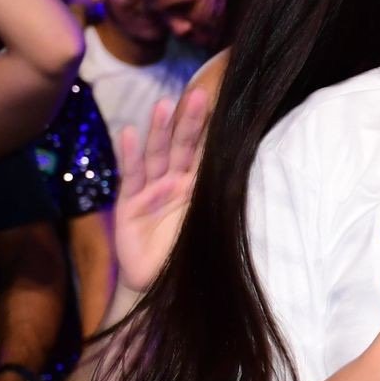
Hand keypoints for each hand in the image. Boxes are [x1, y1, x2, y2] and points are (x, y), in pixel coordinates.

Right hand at [115, 87, 210, 291]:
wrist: (166, 286)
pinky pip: (131, 176)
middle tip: (198, 94)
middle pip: (182, 146)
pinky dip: (129, 154)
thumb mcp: (216, 223)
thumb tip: (251, 169)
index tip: (221, 101)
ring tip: (164, 105)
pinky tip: (128, 132)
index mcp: (199, 186)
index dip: (211, 129)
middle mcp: (175, 183)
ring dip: (159, 130)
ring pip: (157, 155)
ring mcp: (151, 190)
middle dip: (189, 122)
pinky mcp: (129, 203)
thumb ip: (225, 196)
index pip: (206, 152)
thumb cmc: (195, 255)